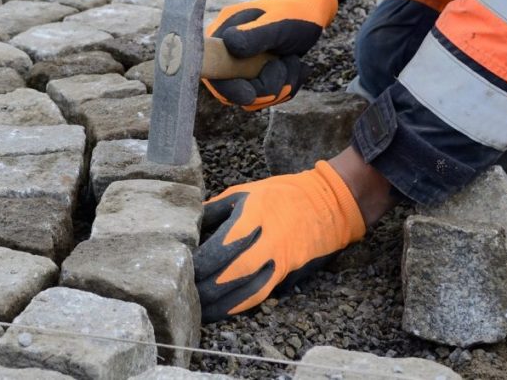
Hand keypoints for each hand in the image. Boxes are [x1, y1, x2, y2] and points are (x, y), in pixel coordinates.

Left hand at [193, 161, 364, 321]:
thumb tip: (185, 224)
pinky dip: (236, 307)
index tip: (180, 267)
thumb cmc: (278, 196)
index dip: (199, 262)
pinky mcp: (286, 275)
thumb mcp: (243, 193)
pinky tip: (218, 312)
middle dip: (203, 288)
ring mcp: (279, 262)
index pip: (220, 247)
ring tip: (195, 310)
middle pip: (230, 274)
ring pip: (245, 292)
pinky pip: (259, 296)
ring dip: (217, 305)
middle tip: (181, 293)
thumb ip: (213, 210)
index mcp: (252, 217)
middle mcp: (267, 242)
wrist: (326, 205)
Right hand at [203, 0, 337, 109]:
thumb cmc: (291, 13)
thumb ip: (254, 35)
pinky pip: (266, 97)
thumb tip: (229, 44)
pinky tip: (296, 67)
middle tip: (286, 66)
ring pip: (253, 98)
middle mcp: (226, 54)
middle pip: (232, 91)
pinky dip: (287, 87)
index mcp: (222, 36)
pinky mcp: (254, 78)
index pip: (212, 70)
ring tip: (294, 61)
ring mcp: (240, 68)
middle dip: (265, 88)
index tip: (250, 93)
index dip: (228, 88)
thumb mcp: (276, 22)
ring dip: (281, 86)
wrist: (308, 13)